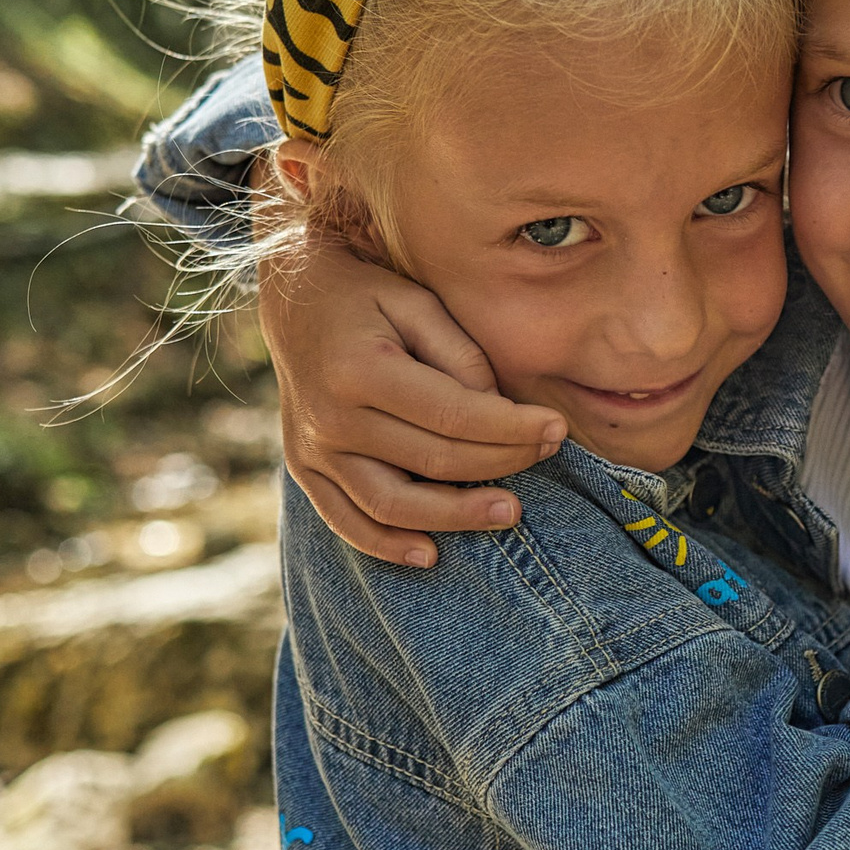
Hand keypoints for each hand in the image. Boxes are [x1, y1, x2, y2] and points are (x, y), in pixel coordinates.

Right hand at [258, 232, 564, 566]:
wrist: (294, 299)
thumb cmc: (367, 295)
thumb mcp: (416, 301)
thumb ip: (459, 354)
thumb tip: (497, 409)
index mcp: (361, 370)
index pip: (453, 415)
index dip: (511, 428)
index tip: (556, 428)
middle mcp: (332, 417)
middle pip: (432, 461)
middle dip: (500, 463)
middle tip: (547, 455)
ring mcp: (314, 449)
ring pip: (392, 504)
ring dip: (455, 516)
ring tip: (507, 512)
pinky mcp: (305, 467)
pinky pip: (346, 519)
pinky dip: (386, 544)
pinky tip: (430, 554)